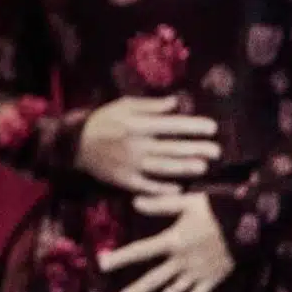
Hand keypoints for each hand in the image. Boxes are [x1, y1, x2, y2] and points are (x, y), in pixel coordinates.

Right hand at [74, 96, 219, 193]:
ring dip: (184, 168)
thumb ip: (151, 105)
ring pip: (162, 167)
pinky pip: (146, 186)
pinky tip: (179, 188)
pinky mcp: (124, 180)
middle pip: (171, 147)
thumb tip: (176, 102)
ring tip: (203, 167)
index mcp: (138, 124)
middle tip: (217, 151)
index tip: (212, 127)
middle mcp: (136, 144)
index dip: (193, 126)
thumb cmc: (103, 121)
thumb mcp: (124, 105)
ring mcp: (131, 164)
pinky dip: (162, 189)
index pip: (171, 125)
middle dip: (195, 148)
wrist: (75, 144)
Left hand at [97, 193, 233, 291]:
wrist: (250, 222)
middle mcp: (183, 261)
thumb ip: (160, 204)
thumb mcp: (186, 201)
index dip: (121, 257)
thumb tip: (134, 202)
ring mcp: (197, 273)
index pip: (142, 250)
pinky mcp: (212, 280)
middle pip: (155, 279)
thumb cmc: (216, 209)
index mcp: (174, 240)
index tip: (102, 263)